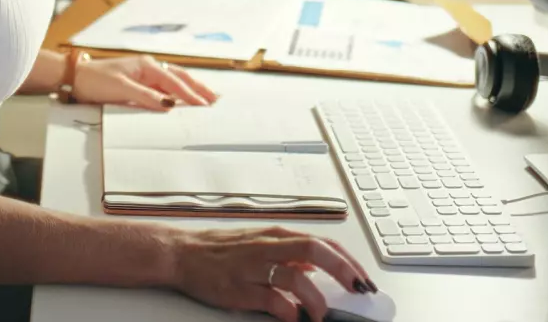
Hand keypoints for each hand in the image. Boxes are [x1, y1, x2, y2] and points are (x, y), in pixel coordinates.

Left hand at [71, 55, 218, 109]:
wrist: (76, 78)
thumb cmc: (96, 81)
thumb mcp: (120, 89)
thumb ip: (145, 96)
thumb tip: (169, 105)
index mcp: (146, 65)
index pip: (173, 81)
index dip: (189, 94)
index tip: (204, 105)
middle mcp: (149, 67)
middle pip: (179, 77)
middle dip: (198, 88)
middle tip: (215, 99)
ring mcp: (145, 73)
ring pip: (174, 80)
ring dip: (191, 88)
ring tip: (207, 97)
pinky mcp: (140, 81)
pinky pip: (164, 86)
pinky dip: (178, 91)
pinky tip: (184, 98)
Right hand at [168, 226, 376, 321]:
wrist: (184, 253)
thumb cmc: (222, 249)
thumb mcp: (260, 243)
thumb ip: (289, 253)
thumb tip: (317, 266)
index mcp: (277, 234)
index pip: (322, 241)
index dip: (348, 260)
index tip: (364, 278)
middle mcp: (268, 245)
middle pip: (315, 250)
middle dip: (343, 271)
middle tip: (358, 290)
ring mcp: (254, 266)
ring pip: (296, 277)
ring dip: (315, 299)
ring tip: (321, 314)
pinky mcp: (240, 288)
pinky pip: (272, 300)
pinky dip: (288, 312)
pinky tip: (293, 318)